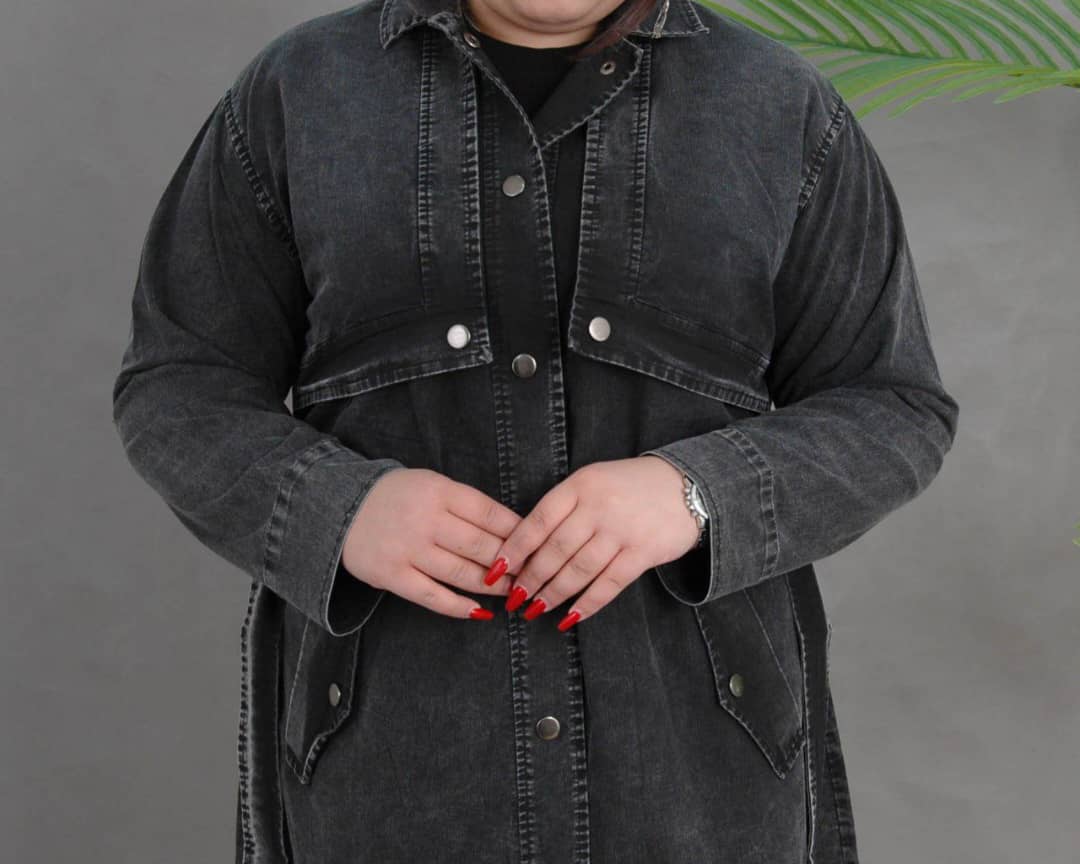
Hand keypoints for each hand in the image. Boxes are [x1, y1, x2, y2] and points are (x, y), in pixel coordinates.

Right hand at [341, 467, 522, 619]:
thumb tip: (512, 530)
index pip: (490, 514)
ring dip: (493, 586)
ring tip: (513, 591)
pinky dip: (460, 607)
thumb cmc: (396, 497)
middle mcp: (426, 520)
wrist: (340, 507)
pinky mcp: (393, 576)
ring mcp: (408, 549)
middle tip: (532, 574)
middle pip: (481, 546)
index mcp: (439, 491)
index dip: (517, 533)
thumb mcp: (431, 485)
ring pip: (463, 573)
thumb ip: (465, 504)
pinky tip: (480, 612)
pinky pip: (433, 596)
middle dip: (512, 563)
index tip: (536, 545)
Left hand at [485, 455, 701, 629]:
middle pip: (554, 550)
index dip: (514, 548)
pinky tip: (571, 617)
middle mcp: (598, 507)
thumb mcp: (594, 481)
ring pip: (578, 570)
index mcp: (580, 486)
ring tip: (535, 609)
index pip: (538, 521)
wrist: (686, 486)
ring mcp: (621, 530)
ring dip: (553, 594)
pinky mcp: (643, 552)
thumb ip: (564, 507)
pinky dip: (588, 603)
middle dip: (530, 578)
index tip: (495, 569)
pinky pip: (609, 584)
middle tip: (514, 598)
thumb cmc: (630, 487)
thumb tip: (526, 545)